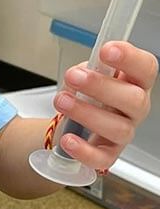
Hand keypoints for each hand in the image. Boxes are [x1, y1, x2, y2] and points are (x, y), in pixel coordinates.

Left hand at [55, 41, 157, 171]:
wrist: (73, 124)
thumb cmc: (86, 95)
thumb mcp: (87, 74)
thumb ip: (86, 69)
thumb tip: (80, 72)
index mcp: (134, 82)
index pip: (146, 68)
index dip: (130, 58)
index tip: (106, 50)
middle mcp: (135, 109)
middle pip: (135, 99)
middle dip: (102, 86)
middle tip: (73, 76)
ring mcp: (124, 133)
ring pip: (118, 128)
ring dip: (87, 113)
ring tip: (62, 101)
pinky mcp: (108, 154)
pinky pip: (102, 158)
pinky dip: (84, 150)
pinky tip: (68, 139)